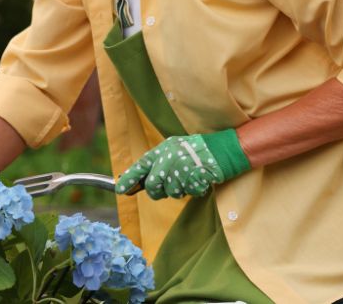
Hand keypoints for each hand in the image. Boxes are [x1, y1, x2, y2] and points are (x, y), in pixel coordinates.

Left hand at [114, 129, 249, 199]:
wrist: (222, 150)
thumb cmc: (196, 150)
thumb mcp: (173, 149)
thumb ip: (158, 163)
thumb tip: (142, 180)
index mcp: (163, 150)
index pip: (140, 166)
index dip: (129, 179)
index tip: (120, 189)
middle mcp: (169, 159)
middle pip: (153, 186)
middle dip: (158, 191)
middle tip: (168, 187)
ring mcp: (182, 169)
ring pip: (171, 192)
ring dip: (179, 189)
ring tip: (188, 176)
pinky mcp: (194, 179)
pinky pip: (188, 193)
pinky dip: (194, 189)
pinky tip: (198, 179)